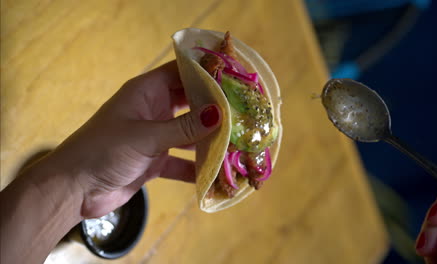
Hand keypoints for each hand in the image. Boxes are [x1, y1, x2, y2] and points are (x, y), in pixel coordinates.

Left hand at [45, 60, 220, 218]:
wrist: (74, 189)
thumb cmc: (103, 151)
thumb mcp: (146, 137)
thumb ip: (184, 128)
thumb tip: (219, 114)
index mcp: (146, 92)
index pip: (181, 74)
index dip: (206, 74)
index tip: (234, 79)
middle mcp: (153, 110)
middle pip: (189, 103)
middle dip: (213, 109)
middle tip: (242, 113)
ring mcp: (155, 136)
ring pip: (188, 134)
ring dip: (208, 140)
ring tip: (235, 143)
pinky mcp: (154, 161)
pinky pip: (181, 161)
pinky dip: (195, 167)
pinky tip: (215, 174)